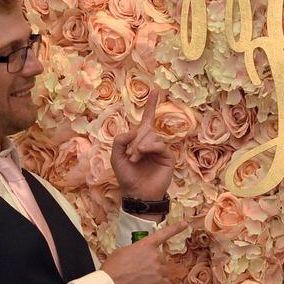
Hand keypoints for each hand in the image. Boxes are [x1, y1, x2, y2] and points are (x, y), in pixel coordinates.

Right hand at [101, 219, 188, 283]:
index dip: (176, 228)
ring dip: (156, 276)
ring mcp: (159, 269)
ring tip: (141, 281)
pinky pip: (166, 283)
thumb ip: (134, 250)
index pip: (163, 234)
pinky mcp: (160, 283)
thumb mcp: (121, 252)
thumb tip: (138, 256)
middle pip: (161, 259)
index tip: (185, 224)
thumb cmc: (112, 270)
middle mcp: (155, 255)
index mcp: (145, 245)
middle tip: (139, 273)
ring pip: (164, 272)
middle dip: (153, 266)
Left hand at [111, 89, 173, 204]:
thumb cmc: (126, 176)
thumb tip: (134, 130)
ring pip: (152, 136)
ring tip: (135, 159)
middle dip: (135, 140)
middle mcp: (151, 142)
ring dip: (140, 146)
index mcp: (139, 140)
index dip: (151, 105)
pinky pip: (160, 144)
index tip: (155, 90)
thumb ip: (119, 140)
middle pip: (146, 128)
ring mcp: (160, 149)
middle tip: (130, 155)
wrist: (137, 193)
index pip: (147, 119)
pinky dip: (150, 147)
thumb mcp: (115, 157)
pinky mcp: (168, 157)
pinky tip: (143, 153)